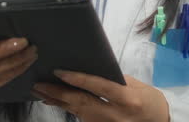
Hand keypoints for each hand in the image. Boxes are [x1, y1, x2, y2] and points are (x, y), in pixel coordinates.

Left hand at [32, 72, 168, 121]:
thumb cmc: (149, 100)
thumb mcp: (136, 85)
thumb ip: (113, 79)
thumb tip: (89, 70)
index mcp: (127, 99)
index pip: (98, 87)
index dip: (78, 79)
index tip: (59, 71)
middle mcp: (115, 115)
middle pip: (81, 103)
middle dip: (58, 93)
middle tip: (38, 84)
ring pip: (77, 112)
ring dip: (58, 101)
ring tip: (40, 90)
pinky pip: (81, 118)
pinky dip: (67, 108)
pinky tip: (54, 101)